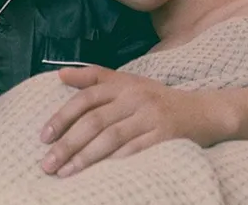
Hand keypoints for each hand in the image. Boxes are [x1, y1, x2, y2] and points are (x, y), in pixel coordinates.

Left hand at [40, 67, 236, 176]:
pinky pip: (135, 150)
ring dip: (85, 157)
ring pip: (111, 137)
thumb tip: (60, 73)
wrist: (203, 112)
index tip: (43, 137)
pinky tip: (98, 174)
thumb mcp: (129, 82)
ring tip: (64, 173)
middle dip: (67, 144)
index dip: (62, 117)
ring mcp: (152, 116)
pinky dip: (115, 162)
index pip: (87, 98)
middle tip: (47, 164)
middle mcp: (136, 97)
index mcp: (124, 84)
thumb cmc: (158, 100)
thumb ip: (96, 78)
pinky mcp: (166, 135)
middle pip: (95, 120)